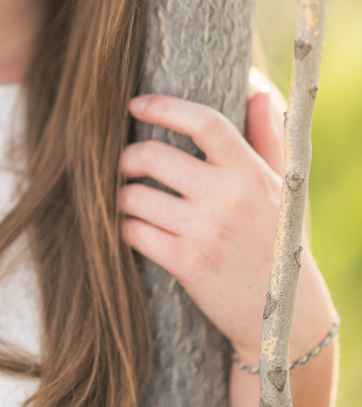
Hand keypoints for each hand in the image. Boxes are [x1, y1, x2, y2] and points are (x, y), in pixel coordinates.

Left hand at [118, 80, 334, 365]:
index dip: (164, 106)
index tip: (136, 104)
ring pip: (135, 196)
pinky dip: (124, 227)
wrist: (285, 317)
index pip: (204, 121)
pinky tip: (131, 228)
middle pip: (153, 156)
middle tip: (123, 164)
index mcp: (251, 172)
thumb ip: (268, 137)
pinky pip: (133, 231)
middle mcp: (229, 197)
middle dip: (126, 158)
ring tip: (127, 200)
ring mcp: (206, 231)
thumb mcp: (283, 190)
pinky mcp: (186, 263)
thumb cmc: (279, 244)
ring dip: (121, 197)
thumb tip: (256, 89)